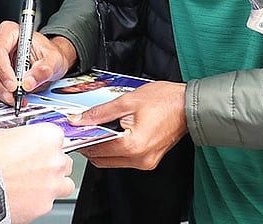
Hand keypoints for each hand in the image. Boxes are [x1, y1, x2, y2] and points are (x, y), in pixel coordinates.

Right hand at [0, 23, 75, 104]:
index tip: (14, 85)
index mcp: (11, 31)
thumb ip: (44, 70)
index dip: (4, 70)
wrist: (48, 61)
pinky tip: (9, 96)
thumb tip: (28, 82)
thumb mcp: (54, 60)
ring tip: (13, 98)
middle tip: (12, 96)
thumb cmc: (48, 54)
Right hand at [0, 124, 75, 222]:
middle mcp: (55, 159)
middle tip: (33, 168)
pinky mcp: (45, 205)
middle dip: (51, 165)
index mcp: (47, 136)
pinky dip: (38, 201)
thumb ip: (21, 138)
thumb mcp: (2, 135)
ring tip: (31, 185)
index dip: (45, 144)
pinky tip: (22, 197)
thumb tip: (20, 142)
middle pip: (64, 161)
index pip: (58, 137)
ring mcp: (53, 184)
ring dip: (52, 184)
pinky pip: (48, 202)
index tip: (37, 149)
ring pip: (63, 184)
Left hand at [68, 81, 186, 169]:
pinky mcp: (149, 160)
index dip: (82, 138)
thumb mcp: (128, 101)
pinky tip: (115, 133)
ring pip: (112, 161)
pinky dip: (116, 148)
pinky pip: (124, 159)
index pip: (97, 148)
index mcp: (133, 145)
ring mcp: (145, 162)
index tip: (73, 131)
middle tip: (83, 128)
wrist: (189, 106)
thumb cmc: (165, 100)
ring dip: (103, 147)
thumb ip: (101, 112)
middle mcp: (139, 159)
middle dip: (90, 145)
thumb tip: (80, 120)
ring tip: (100, 128)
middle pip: (102, 159)